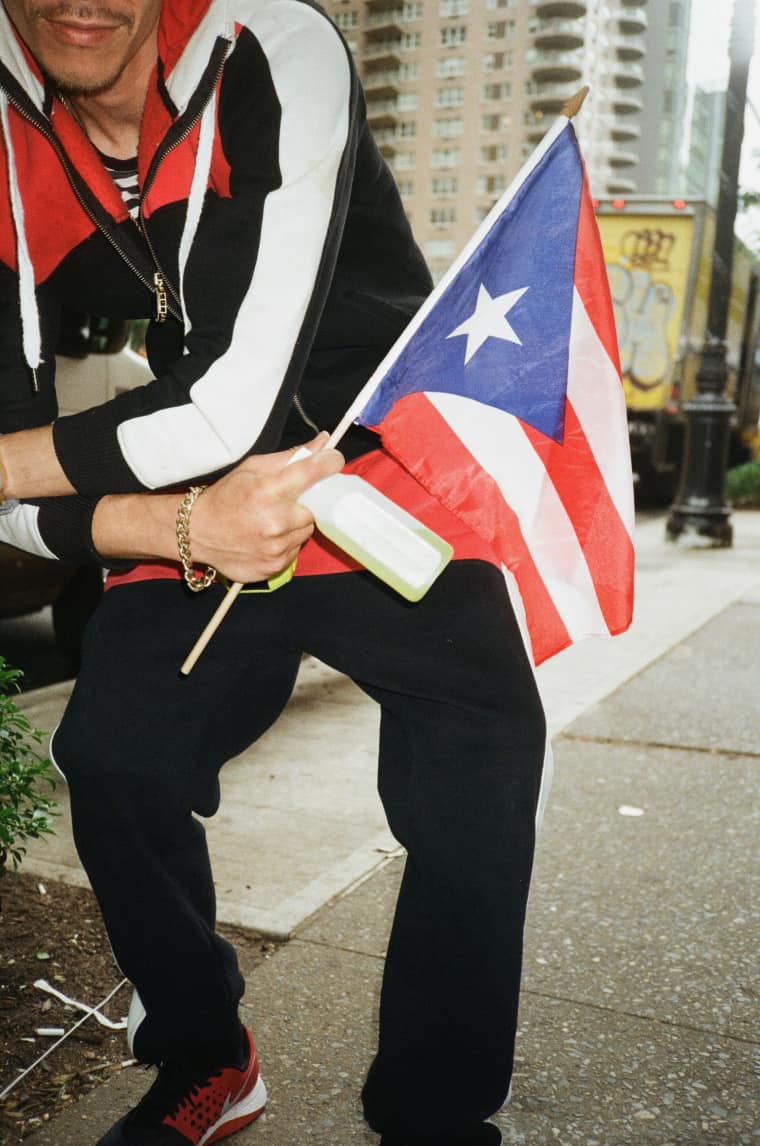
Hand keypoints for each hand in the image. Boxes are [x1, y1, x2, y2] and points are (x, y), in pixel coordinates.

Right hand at [189, 434, 343, 582]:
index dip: (330, 463)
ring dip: (296, 524)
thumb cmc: (225, 497)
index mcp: (268, 491)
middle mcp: (275, 522)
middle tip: (284, 501)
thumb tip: (324, 443)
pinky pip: (295, 550)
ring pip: (307, 531)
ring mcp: (275, 548)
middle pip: (315, 508)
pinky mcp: (274, 567)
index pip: (314, 472)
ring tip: (272, 520)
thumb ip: (292, 457)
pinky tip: (268, 536)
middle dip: (305, 503)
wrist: (197, 533)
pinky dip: (287, 542)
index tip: (333, 460)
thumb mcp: (252, 468)